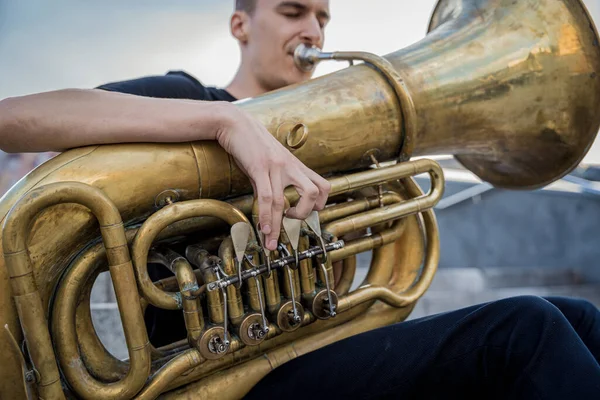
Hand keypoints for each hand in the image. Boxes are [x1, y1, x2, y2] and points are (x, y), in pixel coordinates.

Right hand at [216, 103, 330, 250]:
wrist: (235, 123)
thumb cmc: (251, 144)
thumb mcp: (268, 163)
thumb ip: (271, 183)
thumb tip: (267, 207)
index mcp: (296, 166)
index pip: (323, 186)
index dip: (319, 205)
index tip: (303, 214)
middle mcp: (291, 166)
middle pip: (315, 192)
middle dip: (306, 213)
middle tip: (291, 220)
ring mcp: (276, 167)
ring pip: (285, 200)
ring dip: (278, 225)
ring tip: (271, 240)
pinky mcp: (259, 167)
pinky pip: (265, 197)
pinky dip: (265, 216)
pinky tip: (263, 228)